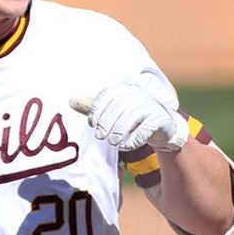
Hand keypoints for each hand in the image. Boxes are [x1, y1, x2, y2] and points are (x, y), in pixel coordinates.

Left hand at [70, 83, 188, 151]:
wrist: (162, 126)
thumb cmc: (132, 118)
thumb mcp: (112, 111)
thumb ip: (93, 107)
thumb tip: (71, 100)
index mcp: (124, 89)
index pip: (107, 95)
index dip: (96, 109)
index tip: (91, 123)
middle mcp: (138, 93)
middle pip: (119, 106)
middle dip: (107, 123)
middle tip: (100, 137)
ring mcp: (151, 105)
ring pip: (132, 116)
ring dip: (119, 131)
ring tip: (113, 142)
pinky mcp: (160, 119)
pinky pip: (146, 128)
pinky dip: (135, 138)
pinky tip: (128, 145)